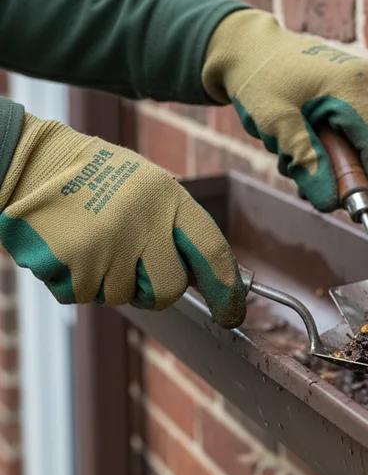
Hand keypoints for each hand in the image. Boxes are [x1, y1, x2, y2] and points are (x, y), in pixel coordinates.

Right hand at [0, 114, 245, 327]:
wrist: (28, 162)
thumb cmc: (98, 178)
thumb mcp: (149, 187)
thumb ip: (178, 228)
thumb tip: (208, 280)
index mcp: (167, 197)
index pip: (213, 252)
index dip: (226, 289)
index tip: (231, 313)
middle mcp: (141, 222)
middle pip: (169, 289)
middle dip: (155, 289)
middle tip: (134, 266)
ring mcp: (106, 246)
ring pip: (124, 296)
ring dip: (111, 280)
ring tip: (94, 242)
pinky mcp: (72, 265)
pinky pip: (86, 295)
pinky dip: (79, 281)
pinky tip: (71, 248)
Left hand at [203, 9, 367, 228]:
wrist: (249, 49)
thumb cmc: (258, 80)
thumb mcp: (274, 123)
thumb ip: (304, 161)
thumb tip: (330, 203)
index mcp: (350, 84)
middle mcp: (367, 81)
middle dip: (366, 181)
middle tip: (337, 203)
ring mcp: (367, 85)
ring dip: (352, 168)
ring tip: (308, 172)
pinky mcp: (361, 92)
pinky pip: (366, 133)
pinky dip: (347, 154)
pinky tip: (314, 156)